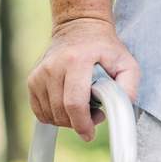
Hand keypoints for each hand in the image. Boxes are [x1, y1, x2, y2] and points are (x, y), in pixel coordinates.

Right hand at [26, 16, 140, 142]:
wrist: (80, 27)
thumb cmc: (105, 48)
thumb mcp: (126, 62)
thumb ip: (128, 86)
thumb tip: (122, 107)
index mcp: (77, 61)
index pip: (74, 102)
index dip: (82, 123)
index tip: (90, 134)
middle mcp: (53, 67)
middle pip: (61, 111)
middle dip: (78, 123)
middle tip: (94, 116)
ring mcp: (39, 73)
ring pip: (49, 114)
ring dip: (67, 120)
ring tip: (84, 107)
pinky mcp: (32, 80)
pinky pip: (40, 111)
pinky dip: (54, 116)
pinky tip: (69, 106)